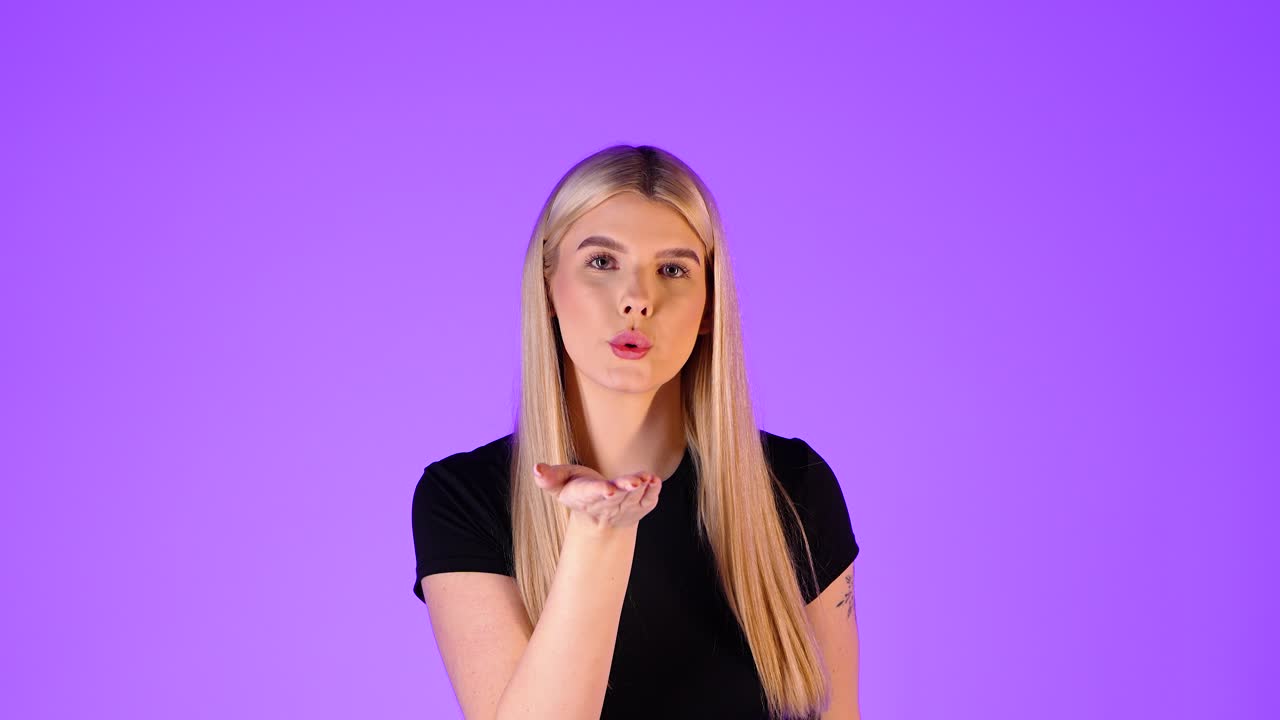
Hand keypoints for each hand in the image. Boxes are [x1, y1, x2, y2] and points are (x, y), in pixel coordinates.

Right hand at [531, 462, 662, 529]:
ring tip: (647, 477)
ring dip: (642, 488)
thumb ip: (549, 477)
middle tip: (635, 482)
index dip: (600, 491)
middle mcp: (605, 504)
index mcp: (585, 496)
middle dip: (626, 488)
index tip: (608, 489)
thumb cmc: (577, 490)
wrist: (597, 516)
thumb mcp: (560, 483)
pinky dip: (653, 492)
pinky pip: (648, 501)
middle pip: (617, 497)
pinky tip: (655, 481)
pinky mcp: (639, 507)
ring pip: (634, 498)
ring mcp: (624, 508)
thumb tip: (536, 469)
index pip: (592, 494)